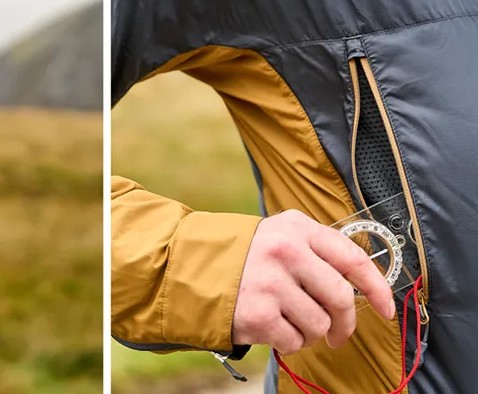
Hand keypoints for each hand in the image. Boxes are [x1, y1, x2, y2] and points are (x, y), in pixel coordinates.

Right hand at [231, 209, 396, 354]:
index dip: (377, 288)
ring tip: (289, 323)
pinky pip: (294, 341)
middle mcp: (286, 252)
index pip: (353, 259)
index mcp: (297, 229)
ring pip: (319, 324)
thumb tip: (358, 285)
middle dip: (344, 322)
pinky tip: (272, 329)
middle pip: (340, 298)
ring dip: (311, 332)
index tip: (385, 308)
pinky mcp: (258, 314)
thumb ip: (315, 250)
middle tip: (337, 333)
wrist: (184, 266)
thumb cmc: (240, 255)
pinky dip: (288, 342)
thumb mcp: (277, 235)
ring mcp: (270, 284)